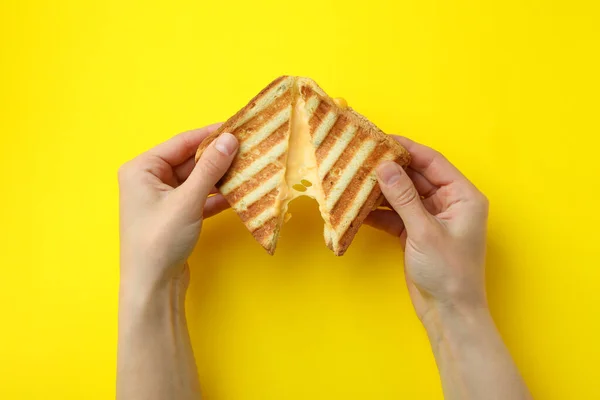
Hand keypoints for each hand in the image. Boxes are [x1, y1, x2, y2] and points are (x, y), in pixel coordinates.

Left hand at [118, 124, 238, 288]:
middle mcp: (149, 180)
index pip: (182, 143)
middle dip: (219, 158)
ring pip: (198, 180)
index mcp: (142, 169)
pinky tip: (239, 194)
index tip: (238, 127)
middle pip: (191, 160)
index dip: (210, 135)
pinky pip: (200, 198)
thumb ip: (210, 168)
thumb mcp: (187, 201)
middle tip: (249, 149)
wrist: (152, 288)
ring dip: (221, 178)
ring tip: (249, 169)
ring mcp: (163, 199)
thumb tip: (230, 139)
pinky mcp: (176, 215)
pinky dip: (217, 197)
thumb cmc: (159, 241)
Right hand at [367, 137, 488, 323]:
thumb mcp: (424, 231)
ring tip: (355, 179)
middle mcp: (448, 203)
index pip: (433, 162)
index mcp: (462, 196)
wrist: (448, 313)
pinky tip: (358, 207)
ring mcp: (431, 218)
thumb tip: (384, 166)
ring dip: (381, 190)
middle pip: (416, 176)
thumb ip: (403, 197)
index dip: (407, 148)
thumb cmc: (448, 272)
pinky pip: (395, 214)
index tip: (381, 139)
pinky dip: (379, 212)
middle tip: (362, 158)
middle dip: (390, 169)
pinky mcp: (416, 233)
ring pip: (402, 195)